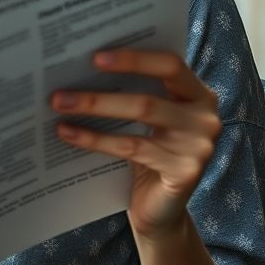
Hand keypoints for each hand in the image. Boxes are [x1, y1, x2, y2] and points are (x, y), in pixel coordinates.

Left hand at [50, 49, 221, 238]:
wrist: (160, 207)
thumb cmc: (147, 149)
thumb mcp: (145, 116)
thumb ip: (132, 88)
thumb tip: (81, 64)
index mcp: (198, 93)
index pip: (170, 64)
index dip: (134, 58)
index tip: (95, 57)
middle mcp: (205, 117)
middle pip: (151, 96)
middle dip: (102, 92)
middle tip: (61, 89)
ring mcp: (199, 147)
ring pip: (140, 117)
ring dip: (93, 108)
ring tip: (59, 105)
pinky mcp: (185, 172)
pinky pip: (131, 148)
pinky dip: (94, 139)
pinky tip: (67, 133)